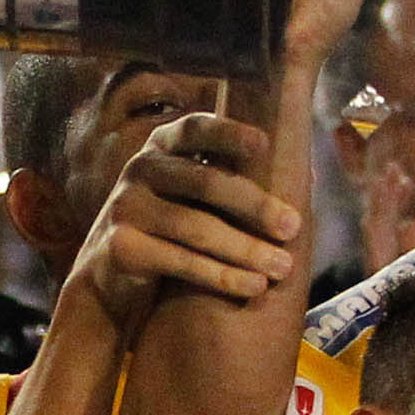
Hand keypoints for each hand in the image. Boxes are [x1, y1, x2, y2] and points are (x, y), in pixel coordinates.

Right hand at [76, 114, 299, 315]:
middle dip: (254, 205)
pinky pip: (181, 261)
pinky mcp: (121, 246)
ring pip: (196, 227)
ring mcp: (125, 206)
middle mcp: (139, 169)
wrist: (110, 279)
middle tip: (293, 227)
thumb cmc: (168, 230)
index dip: (228, 133)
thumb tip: (305, 172)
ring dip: (245, 249)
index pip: (195, 128)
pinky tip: (253, 286)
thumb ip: (228, 177)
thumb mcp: (188, 196)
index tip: (264, 144)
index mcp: (161, 146)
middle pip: (204, 182)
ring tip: (281, 268)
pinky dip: (222, 276)